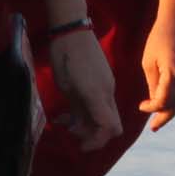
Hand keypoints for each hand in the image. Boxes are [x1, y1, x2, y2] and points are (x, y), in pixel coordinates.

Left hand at [46, 20, 123, 144]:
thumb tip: (80, 128)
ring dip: (86, 124)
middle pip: (110, 125)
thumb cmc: (66, 57)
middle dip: (92, 135)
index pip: (109, 128)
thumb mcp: (67, 87)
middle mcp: (106, 93)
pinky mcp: (101, 81)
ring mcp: (105, 86)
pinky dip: (85, 113)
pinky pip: (97, 104)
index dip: (97, 142)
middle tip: (70, 132)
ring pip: (102, 115)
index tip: (80, 145)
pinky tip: (65, 113)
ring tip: (64, 122)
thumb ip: (77, 110)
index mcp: (98, 95)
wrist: (72, 30)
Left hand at [138, 10, 174, 129]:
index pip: (162, 102)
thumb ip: (153, 85)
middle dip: (164, 114)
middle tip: (156, 124)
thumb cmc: (161, 37)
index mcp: (174, 73)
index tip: (142, 107)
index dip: (151, 108)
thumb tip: (157, 105)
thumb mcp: (149, 61)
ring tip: (164, 107)